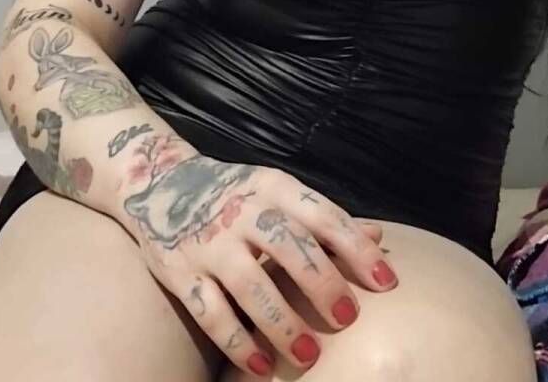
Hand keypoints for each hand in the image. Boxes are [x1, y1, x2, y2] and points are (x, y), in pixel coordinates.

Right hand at [120, 138, 397, 374]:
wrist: (160, 183)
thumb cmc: (238, 195)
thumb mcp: (279, 192)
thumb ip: (323, 218)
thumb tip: (378, 236)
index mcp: (275, 187)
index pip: (324, 216)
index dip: (357, 249)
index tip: (387, 281)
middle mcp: (243, 210)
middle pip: (289, 248)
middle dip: (322, 284)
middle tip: (349, 318)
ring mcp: (210, 242)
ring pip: (250, 286)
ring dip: (282, 323)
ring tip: (310, 356)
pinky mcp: (180, 272)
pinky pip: (211, 312)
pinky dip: (237, 343)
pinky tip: (262, 366)